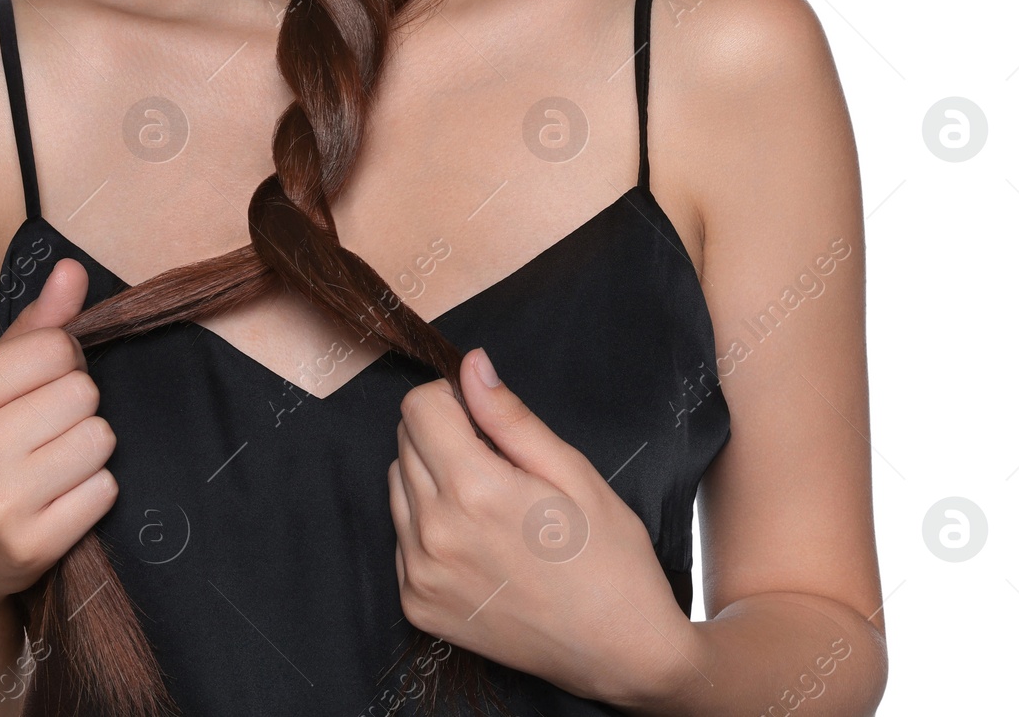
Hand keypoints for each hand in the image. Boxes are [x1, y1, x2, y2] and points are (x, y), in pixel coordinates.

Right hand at [0, 259, 117, 623]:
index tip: (40, 386)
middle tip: (45, 430)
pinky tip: (59, 498)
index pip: (55, 348)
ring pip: (100, 439)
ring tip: (53, 462)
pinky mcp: (32, 546)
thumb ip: (34, 327)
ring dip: (89, 448)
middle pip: (83, 393)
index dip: (63, 362)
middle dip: (77, 406)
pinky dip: (93, 490)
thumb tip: (73, 269)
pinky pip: (105, 489)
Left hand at [388, 347, 698, 707]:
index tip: (486, 421)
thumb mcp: (573, 472)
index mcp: (474, 490)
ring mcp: (420, 575)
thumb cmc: (609, 559)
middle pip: (405, 441)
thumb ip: (510, 416)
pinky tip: (478, 542)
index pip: (418, 406)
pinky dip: (428, 526)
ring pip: (397, 486)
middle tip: (499, 465)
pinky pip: (401, 537)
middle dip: (443, 435)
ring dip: (431, 479)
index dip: (453, 399)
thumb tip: (471, 365)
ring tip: (489, 505)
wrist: (620, 653)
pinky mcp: (417, 605)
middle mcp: (434, 533)